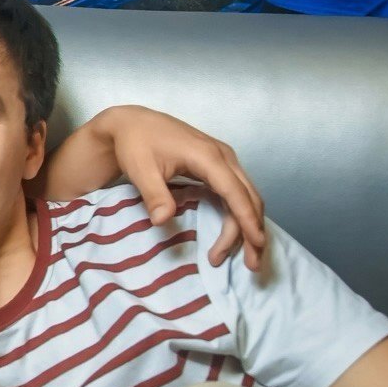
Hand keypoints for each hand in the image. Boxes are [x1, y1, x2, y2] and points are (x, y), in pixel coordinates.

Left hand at [99, 106, 265, 270]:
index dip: (247, 219)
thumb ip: (154, 194)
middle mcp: (223, 157)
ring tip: (243, 257)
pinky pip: (237, 192)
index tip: (256, 244)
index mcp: (208, 157)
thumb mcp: (140, 169)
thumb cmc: (136, 143)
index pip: (235, 192)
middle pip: (249, 197)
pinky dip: (239, 214)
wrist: (131, 122)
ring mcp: (223, 160)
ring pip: (247, 196)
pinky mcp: (217, 166)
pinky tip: (234, 234)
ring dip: (248, 226)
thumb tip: (162, 221)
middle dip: (253, 231)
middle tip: (251, 264)